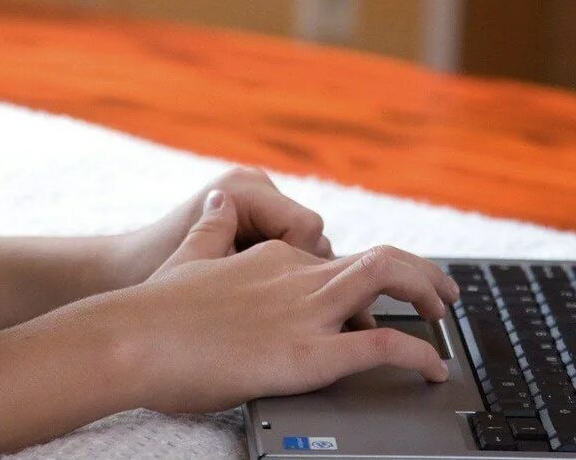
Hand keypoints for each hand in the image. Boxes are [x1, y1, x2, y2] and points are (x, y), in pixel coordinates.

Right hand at [109, 188, 460, 413]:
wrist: (131, 337)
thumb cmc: (151, 310)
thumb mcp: (189, 256)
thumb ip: (210, 231)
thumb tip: (215, 207)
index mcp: (274, 257)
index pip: (336, 258)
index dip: (365, 279)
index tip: (379, 295)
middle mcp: (298, 274)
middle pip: (379, 258)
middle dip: (418, 274)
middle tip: (442, 294)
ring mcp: (305, 311)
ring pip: (389, 281)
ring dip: (427, 295)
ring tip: (445, 317)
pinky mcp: (309, 352)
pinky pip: (382, 345)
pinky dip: (418, 353)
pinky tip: (432, 369)